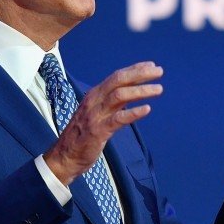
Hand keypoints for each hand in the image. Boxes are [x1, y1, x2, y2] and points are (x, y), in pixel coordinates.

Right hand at [43, 61, 163, 184]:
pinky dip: (133, 112)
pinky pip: (118, 119)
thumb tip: (133, 91)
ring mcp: (95, 115)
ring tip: (159, 89)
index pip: (117, 76)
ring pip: (120, 96)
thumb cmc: (83, 134)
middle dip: (140, 74)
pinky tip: (146, 109)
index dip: (135, 69)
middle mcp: (94, 101)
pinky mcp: (98, 131)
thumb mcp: (97, 111)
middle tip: (160, 71)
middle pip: (119, 80)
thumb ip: (112, 101)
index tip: (152, 65)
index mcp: (95, 94)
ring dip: (141, 90)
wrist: (64, 157)